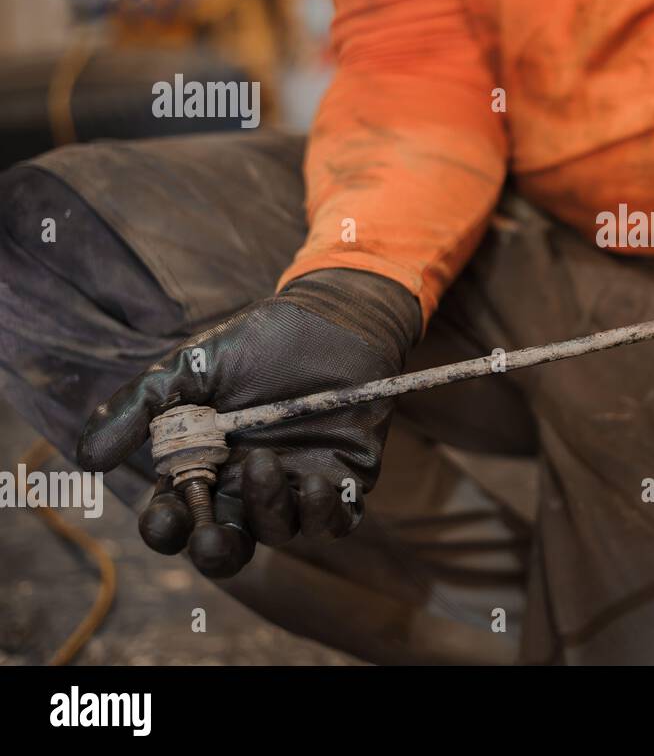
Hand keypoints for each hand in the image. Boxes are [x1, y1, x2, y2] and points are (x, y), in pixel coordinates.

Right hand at [78, 268, 421, 577]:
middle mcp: (245, 489)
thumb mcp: (190, 368)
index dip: (166, 528)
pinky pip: (334, 521)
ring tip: (264, 462)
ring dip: (268, 508)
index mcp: (202, 469)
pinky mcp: (343, 481)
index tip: (165, 515)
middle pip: (225, 547)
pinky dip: (324, 513)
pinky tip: (318, 483)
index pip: (176, 519)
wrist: (330, 320)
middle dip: (214, 552)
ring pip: (278, 531)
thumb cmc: (256, 346)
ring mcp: (295, 489)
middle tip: (210, 539)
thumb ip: (140, 408)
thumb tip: (89, 459)